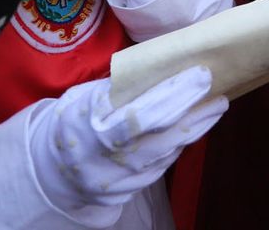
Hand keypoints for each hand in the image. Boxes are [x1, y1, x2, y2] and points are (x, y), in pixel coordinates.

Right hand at [27, 66, 226, 215]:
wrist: (49, 169)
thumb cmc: (74, 121)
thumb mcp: (84, 97)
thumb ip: (119, 90)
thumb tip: (165, 71)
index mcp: (86, 127)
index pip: (138, 113)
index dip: (173, 96)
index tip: (201, 76)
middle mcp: (98, 160)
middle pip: (156, 139)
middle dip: (193, 117)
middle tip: (219, 98)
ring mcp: (109, 183)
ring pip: (161, 157)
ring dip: (192, 132)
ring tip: (213, 109)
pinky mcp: (119, 197)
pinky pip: (156, 171)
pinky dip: (176, 149)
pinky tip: (192, 132)